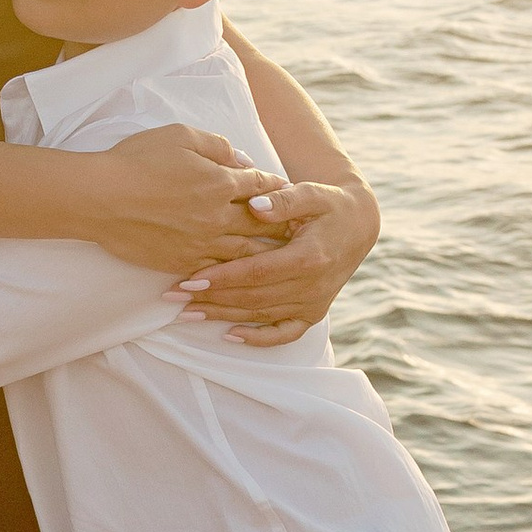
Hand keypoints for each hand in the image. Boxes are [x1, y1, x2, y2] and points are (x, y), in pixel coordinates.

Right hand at [87, 124, 295, 274]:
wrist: (98, 198)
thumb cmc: (135, 160)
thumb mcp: (179, 136)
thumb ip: (216, 146)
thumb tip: (242, 160)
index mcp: (219, 181)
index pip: (260, 185)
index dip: (277, 186)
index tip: (290, 191)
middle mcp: (217, 216)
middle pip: (261, 223)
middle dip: (284, 226)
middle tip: (303, 231)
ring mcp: (201, 243)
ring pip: (244, 254)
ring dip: (266, 256)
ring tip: (284, 259)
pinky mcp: (182, 262)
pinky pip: (216, 273)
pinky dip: (233, 276)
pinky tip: (243, 279)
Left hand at [174, 176, 378, 344]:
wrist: (358, 226)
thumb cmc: (328, 205)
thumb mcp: (312, 193)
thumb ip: (283, 198)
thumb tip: (254, 204)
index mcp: (310, 256)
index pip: (258, 271)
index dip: (223, 277)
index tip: (189, 279)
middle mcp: (313, 286)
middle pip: (254, 297)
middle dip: (211, 298)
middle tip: (173, 296)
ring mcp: (314, 303)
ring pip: (261, 315)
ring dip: (223, 316)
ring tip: (186, 313)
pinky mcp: (314, 314)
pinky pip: (285, 334)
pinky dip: (258, 339)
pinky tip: (229, 335)